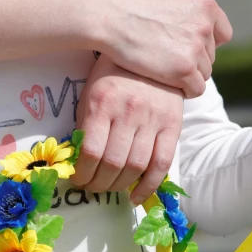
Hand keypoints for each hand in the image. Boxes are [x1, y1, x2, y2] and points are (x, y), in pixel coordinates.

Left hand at [73, 56, 183, 204]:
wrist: (152, 54)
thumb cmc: (114, 76)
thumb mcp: (91, 93)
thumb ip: (86, 126)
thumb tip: (79, 163)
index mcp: (103, 103)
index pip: (90, 151)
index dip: (83, 174)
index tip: (79, 180)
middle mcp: (128, 111)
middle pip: (113, 163)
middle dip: (99, 183)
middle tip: (93, 188)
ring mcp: (153, 119)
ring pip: (136, 166)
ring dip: (119, 186)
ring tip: (110, 189)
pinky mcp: (173, 126)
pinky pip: (162, 164)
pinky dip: (148, 186)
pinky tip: (135, 197)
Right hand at [95, 0, 231, 96]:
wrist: (110, 17)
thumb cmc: (129, 6)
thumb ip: (184, 11)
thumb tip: (183, 25)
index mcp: (205, 6)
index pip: (222, 34)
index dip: (206, 45)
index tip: (190, 51)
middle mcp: (204, 25)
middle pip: (210, 56)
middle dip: (193, 62)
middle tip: (169, 63)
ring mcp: (195, 47)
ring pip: (204, 74)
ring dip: (188, 77)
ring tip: (165, 73)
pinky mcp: (184, 69)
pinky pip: (196, 89)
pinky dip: (186, 91)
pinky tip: (169, 85)